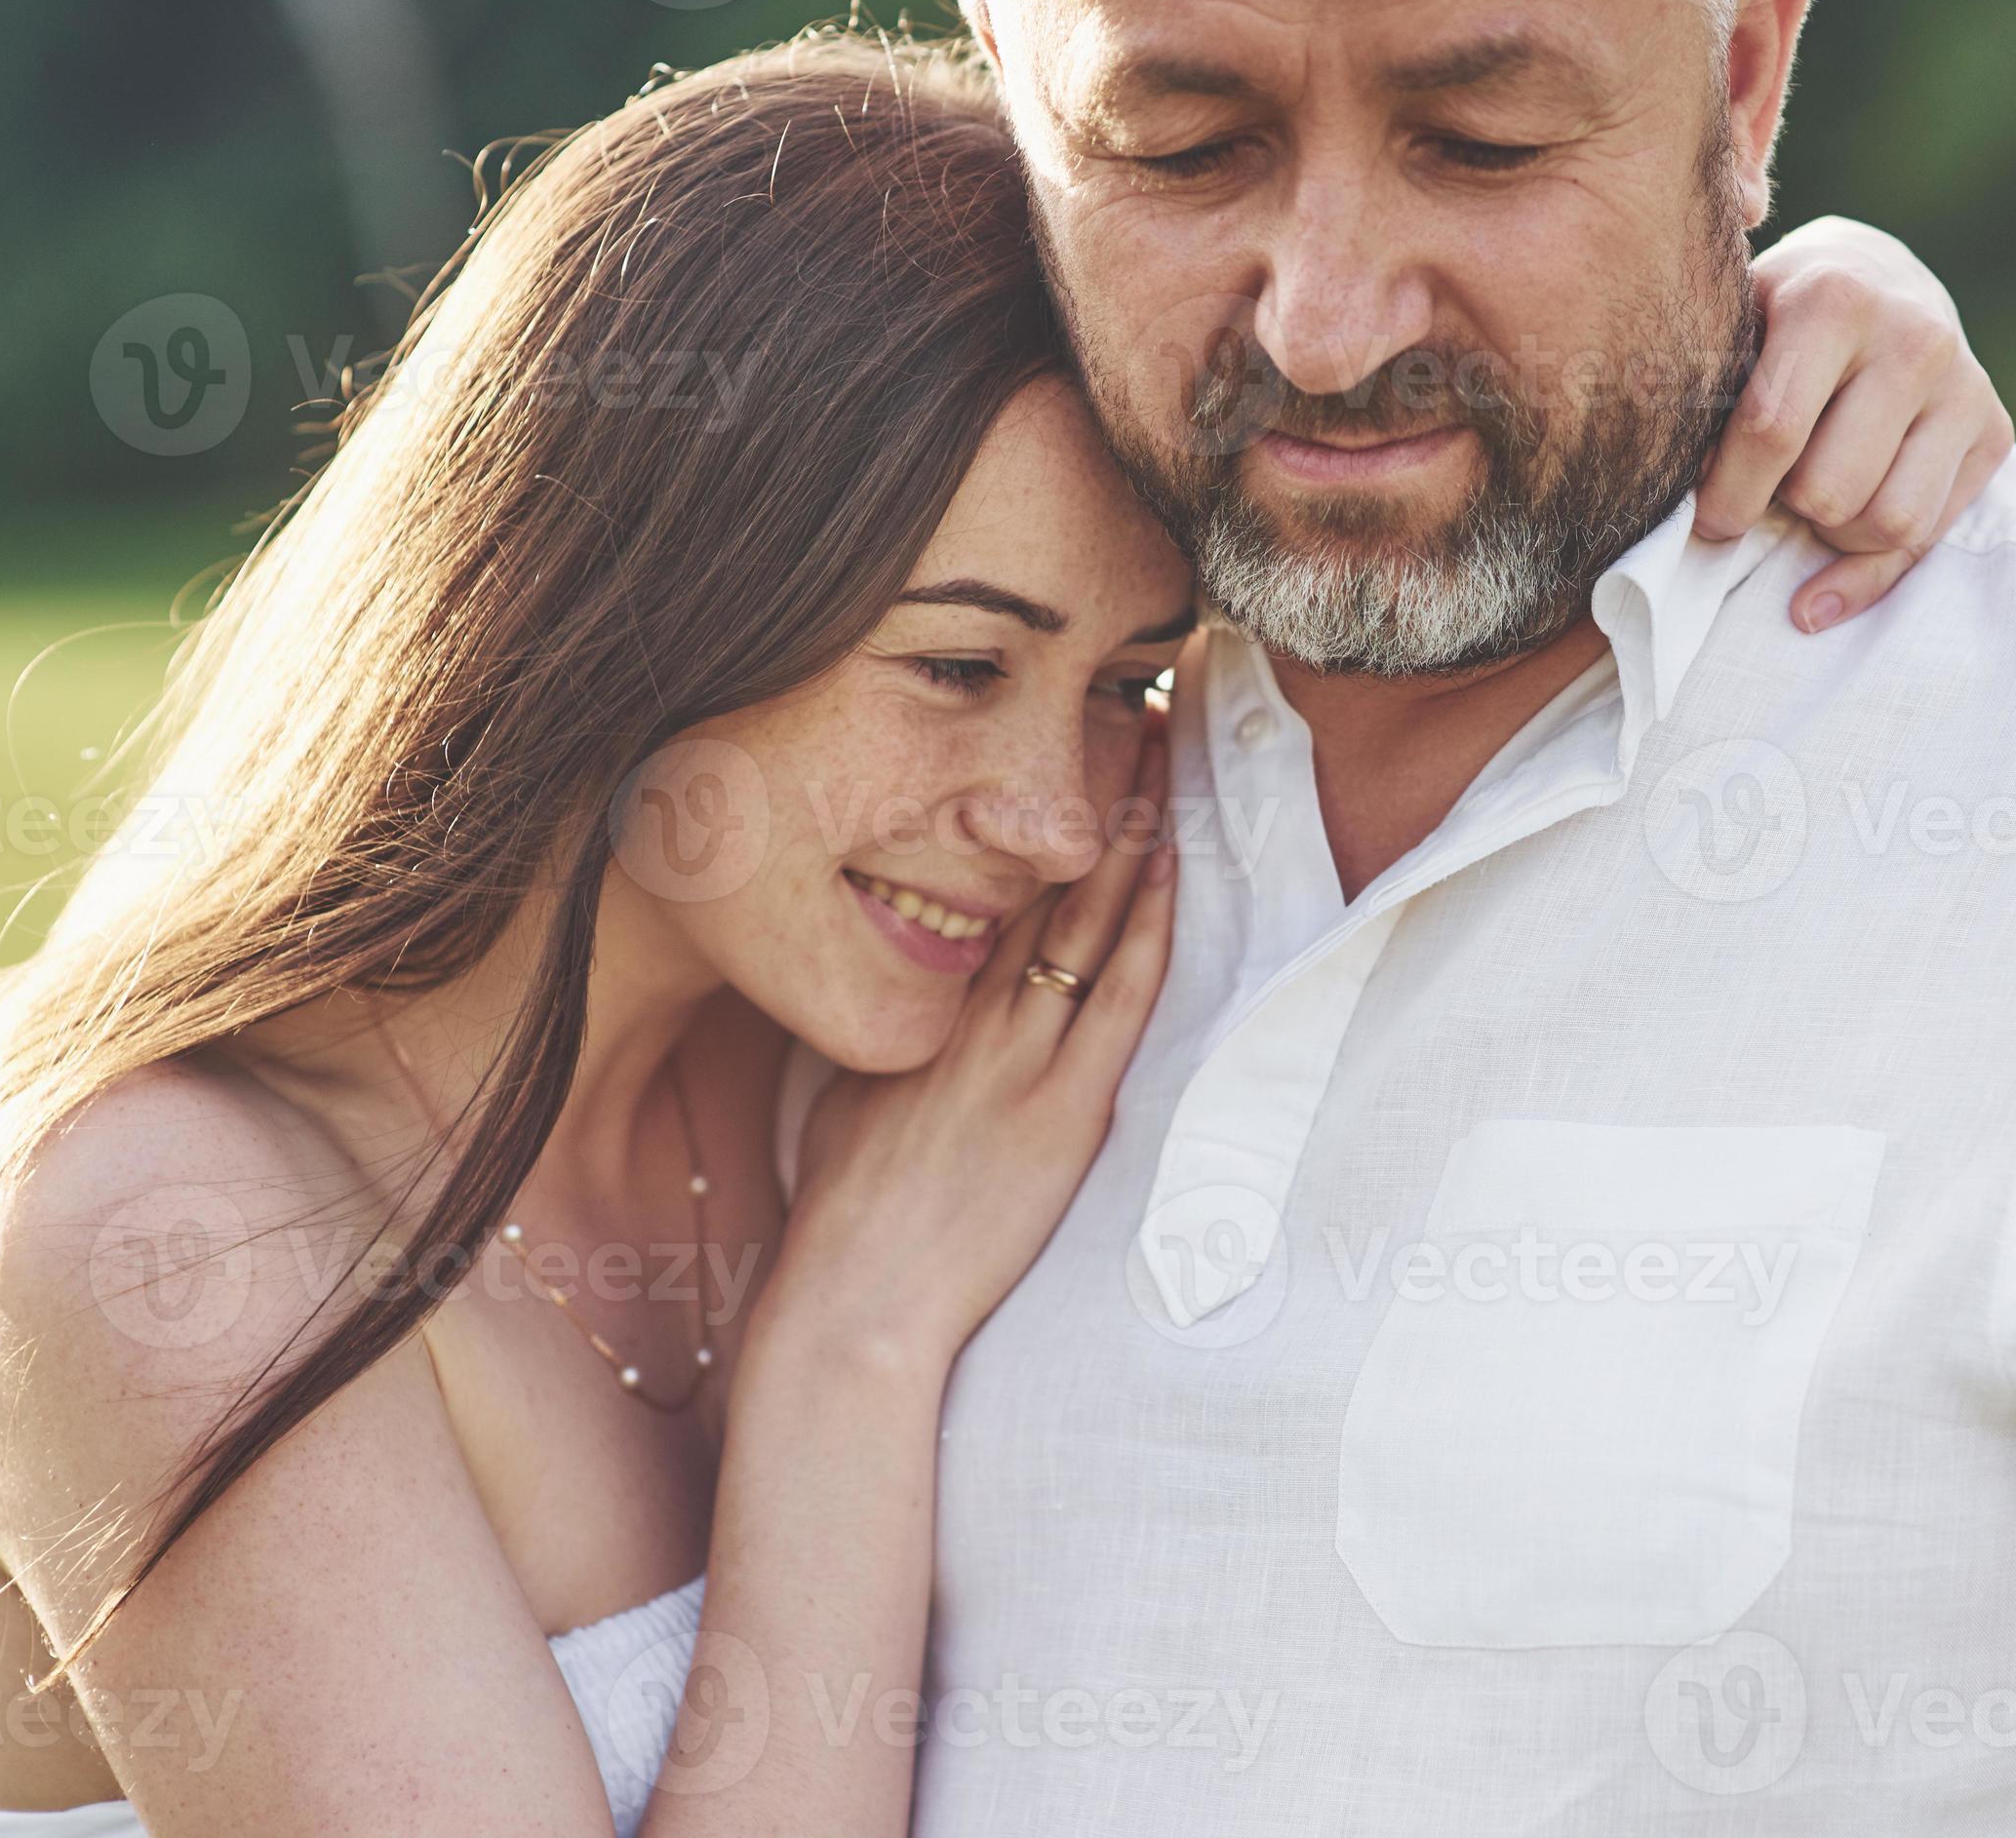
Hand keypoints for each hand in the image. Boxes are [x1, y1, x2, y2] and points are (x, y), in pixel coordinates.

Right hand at [777, 743, 1177, 1367]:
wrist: (853, 1299)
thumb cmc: (847, 1218)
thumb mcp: (853, 1103)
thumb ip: (896, 1048)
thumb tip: (917, 1014)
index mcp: (923, 1010)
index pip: (985, 892)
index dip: (1030, 823)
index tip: (1062, 759)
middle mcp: (972, 1017)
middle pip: (1041, 882)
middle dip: (1089, 799)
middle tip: (1129, 715)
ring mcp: (1018, 1058)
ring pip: (1084, 919)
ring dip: (1127, 836)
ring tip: (1161, 757)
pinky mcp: (1063, 1110)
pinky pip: (1117, 999)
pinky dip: (1148, 928)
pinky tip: (1168, 868)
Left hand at [1694, 216, 2015, 631]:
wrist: (1880, 276)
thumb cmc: (1779, 317)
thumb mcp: (1737, 327)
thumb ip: (1706, 397)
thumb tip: (1682, 507)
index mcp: (1835, 298)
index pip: (1772, 431)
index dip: (1728, 494)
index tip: (1707, 516)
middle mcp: (1913, 336)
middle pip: (1829, 491)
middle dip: (1784, 506)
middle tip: (1769, 489)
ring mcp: (1964, 384)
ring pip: (1886, 523)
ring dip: (1831, 534)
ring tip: (1809, 499)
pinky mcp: (1995, 430)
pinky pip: (1925, 541)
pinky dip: (1865, 573)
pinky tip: (1822, 582)